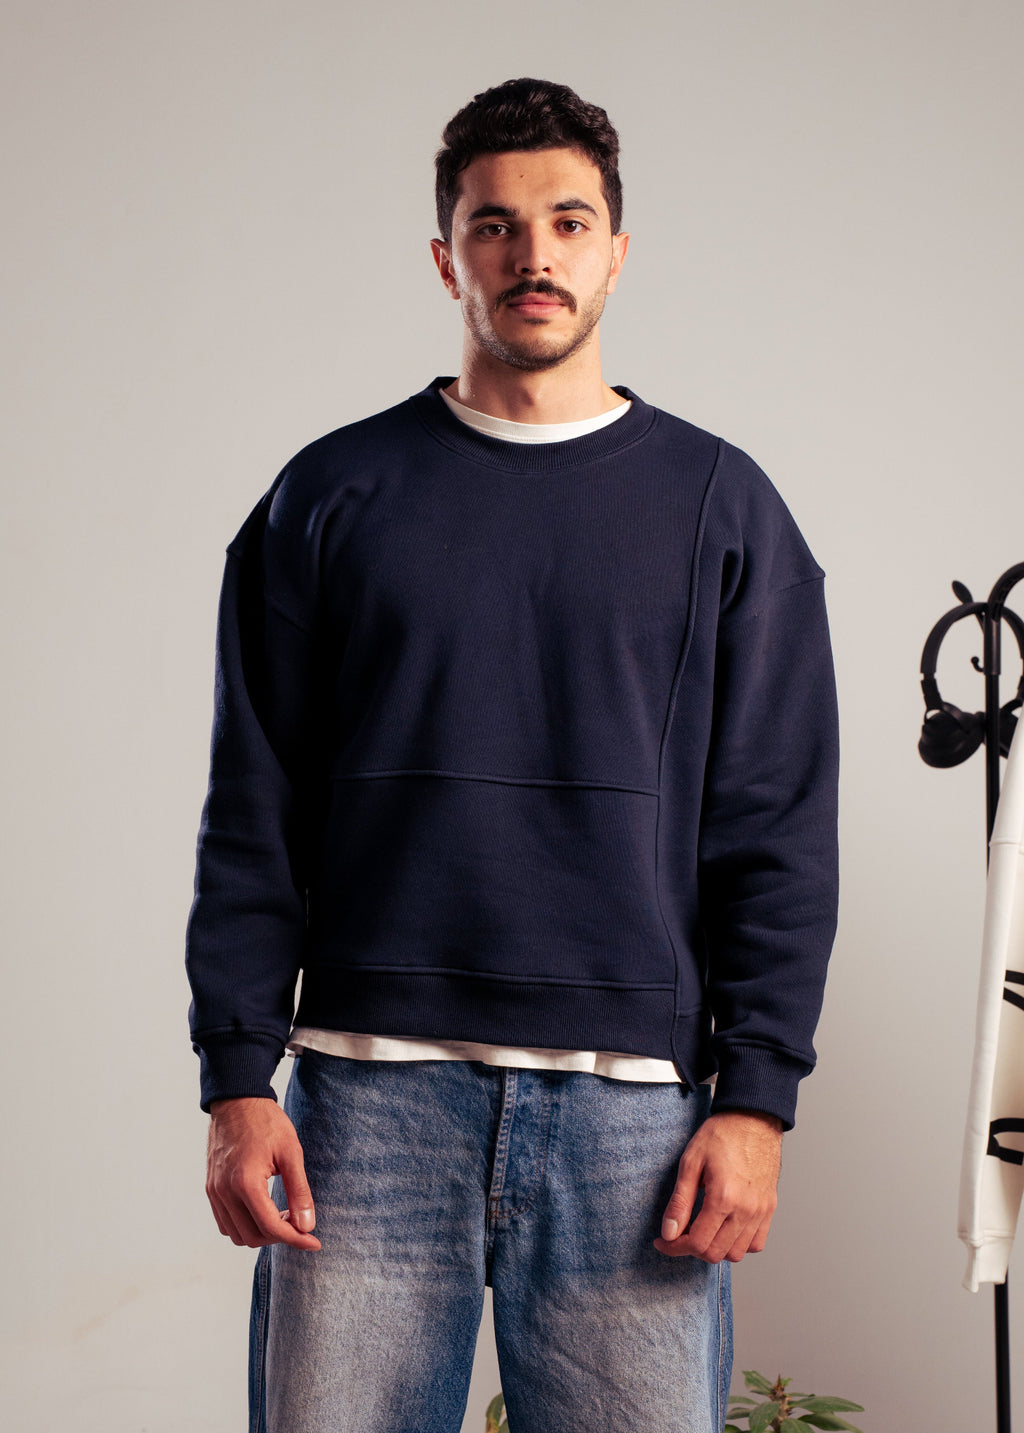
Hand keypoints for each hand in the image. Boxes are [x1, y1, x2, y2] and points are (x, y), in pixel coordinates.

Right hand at [206, 1097, 320, 1250]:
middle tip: (299, 1220)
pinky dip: (245, 1225)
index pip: (271, 1227)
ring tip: (283, 1214)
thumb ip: (299, 1191)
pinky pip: (225, 1222)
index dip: (295, 1239)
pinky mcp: (211, 1188)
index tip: (314, 1242)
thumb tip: (307, 1226)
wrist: (237, 1100)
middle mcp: (224, 1192)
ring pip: (237, 1235)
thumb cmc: (266, 1122)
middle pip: (253, 1237)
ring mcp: (214, 1192)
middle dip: (279, 1236)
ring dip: (261, 1233)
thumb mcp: (291, 1152)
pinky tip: (264, 1209)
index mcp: (245, 1183)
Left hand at [653, 1109, 782, 1263]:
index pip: (697, 1243)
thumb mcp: (690, 1162)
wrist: (753, 1119)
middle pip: (715, 1254)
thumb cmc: (721, 1135)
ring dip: (715, 1248)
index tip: (663, 1240)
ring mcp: (760, 1212)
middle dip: (691, 1248)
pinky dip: (739, 1244)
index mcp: (724, 1198)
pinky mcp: (769, 1209)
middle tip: (679, 1233)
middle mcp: (746, 1210)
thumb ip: (680, 1202)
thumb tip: (669, 1232)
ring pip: (736, 1254)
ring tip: (702, 1228)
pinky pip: (756, 1244)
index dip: (674, 1247)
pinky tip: (725, 1227)